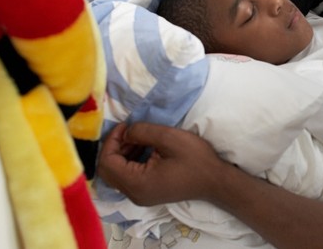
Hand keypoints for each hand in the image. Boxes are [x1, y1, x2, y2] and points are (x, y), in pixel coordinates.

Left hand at [96, 122, 227, 205]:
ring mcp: (139, 196)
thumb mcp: (169, 138)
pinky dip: (129, 162)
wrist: (215, 182)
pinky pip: (127, 178)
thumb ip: (141, 131)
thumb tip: (126, 133)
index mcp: (137, 183)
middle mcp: (134, 194)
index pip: (107, 162)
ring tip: (138, 138)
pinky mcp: (146, 194)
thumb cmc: (195, 160)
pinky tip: (144, 149)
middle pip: (107, 170)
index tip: (126, 126)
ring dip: (122, 154)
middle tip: (129, 131)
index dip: (111, 141)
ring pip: (116, 174)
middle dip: (114, 147)